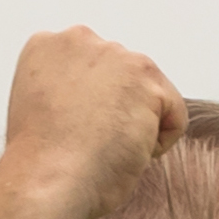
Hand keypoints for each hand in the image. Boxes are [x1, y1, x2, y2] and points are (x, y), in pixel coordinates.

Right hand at [0, 28, 185, 218]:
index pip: (95, 76)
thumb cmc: (45, 163)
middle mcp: (78, 38)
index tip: (77, 134)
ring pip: (150, 97)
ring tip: (106, 147)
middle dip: (119, 115)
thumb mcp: (44, 111)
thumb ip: (69, 92)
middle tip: (93, 144)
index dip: (93, 114)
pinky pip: (175, 114)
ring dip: (137, 128)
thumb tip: (99, 106)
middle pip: (125, 82)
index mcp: (49, 47)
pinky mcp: (143, 73)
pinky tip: (128, 150)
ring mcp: (112, 52)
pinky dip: (160, 143)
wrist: (48, 179)